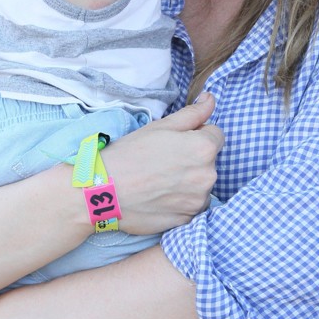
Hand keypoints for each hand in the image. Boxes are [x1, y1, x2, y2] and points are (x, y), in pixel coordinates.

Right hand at [105, 92, 223, 233]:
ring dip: (188, 181)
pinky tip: (158, 195)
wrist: (102, 190)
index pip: (215, 135)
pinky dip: (179, 200)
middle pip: (209, 161)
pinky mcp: (186, 219)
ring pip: (200, 184)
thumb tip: (211, 99)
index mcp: (204, 149)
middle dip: (193, 158)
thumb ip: (192, 113)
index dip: (196, 134)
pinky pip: (190, 205)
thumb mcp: (161, 126)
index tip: (174, 142)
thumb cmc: (130, 153)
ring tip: (158, 180)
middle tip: (162, 160)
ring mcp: (198, 201)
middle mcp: (208, 176)